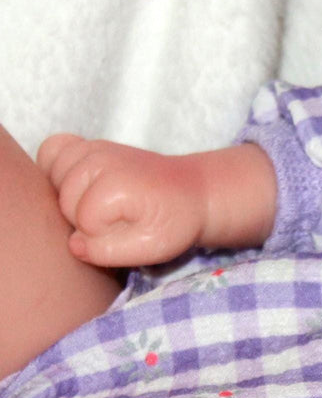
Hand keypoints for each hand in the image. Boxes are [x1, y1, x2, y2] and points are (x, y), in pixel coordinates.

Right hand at [38, 134, 208, 267]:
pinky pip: (53, 151)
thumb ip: (109, 252)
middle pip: (63, 202)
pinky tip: (77, 185)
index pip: (83, 224)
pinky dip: (56, 169)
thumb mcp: (152, 248)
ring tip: (100, 206)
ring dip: (68, 196)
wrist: (193, 194)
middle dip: (84, 220)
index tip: (130, 232)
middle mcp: (101, 159)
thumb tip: (73, 245)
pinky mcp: (89, 145)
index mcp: (117, 185)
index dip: (100, 237)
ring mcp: (94, 148)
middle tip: (118, 221)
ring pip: (52, 178)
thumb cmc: (175, 222)